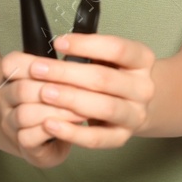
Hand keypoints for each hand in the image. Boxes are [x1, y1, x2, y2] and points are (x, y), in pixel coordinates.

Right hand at [0, 50, 89, 168]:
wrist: (46, 139)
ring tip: (81, 111)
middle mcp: (5, 99)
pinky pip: (29, 137)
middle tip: (82, 91)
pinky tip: (70, 127)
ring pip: (25, 114)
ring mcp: (10, 123)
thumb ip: (61, 68)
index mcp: (12, 77)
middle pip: (22, 89)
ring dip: (56, 112)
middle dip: (54, 90)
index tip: (64, 66)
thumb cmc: (55, 104)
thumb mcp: (56, 80)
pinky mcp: (22, 145)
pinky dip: (51, 131)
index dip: (36, 64)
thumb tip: (85, 55)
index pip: (12, 63)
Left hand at [24, 33, 155, 149]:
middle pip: (104, 79)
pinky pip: (96, 138)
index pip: (117, 49)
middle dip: (67, 73)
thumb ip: (88, 52)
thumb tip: (59, 45)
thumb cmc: (113, 76)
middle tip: (38, 69)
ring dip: (70, 99)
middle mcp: (143, 88)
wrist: (133, 107)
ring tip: (44, 93)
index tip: (58, 43)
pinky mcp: (121, 137)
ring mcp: (135, 115)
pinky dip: (72, 132)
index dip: (86, 45)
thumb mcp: (108, 58)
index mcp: (142, 61)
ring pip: (104, 107)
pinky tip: (50, 124)